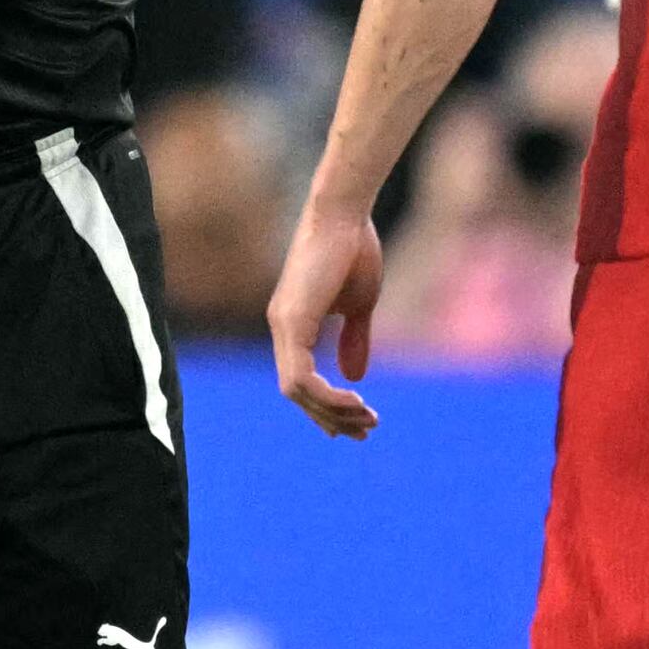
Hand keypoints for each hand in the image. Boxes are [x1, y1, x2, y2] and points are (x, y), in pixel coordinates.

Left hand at [268, 198, 385, 437]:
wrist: (347, 216)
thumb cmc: (354, 251)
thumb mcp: (359, 305)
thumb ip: (354, 340)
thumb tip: (356, 378)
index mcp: (294, 324)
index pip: (300, 380)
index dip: (324, 406)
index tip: (355, 424)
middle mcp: (281, 327)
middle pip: (296, 392)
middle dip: (331, 417)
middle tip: (365, 432)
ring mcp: (282, 324)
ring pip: (295, 391)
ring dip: (332, 411)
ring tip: (366, 418)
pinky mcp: (291, 321)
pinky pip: (300, 376)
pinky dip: (326, 395)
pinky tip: (355, 399)